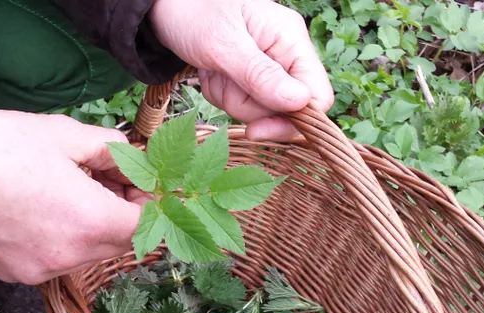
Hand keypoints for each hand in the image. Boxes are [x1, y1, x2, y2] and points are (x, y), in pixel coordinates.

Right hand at [0, 109, 147, 283]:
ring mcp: (40, 271)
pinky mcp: (16, 275)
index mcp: (87, 220)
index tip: (138, 185)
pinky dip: (60, 241)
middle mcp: (68, 256)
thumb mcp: (65, 134)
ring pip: (87, 256)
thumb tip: (134, 160)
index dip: (148, 205)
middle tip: (108, 183)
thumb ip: (111, 150)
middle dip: (121, 216)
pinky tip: (40, 212)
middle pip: (118, 245)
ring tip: (69, 195)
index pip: (142, 226)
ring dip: (91, 230)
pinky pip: (55, 261)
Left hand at [149, 0, 332, 140]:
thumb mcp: (224, 44)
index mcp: (291, 40)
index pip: (317, 95)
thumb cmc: (193, 13)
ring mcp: (267, 68)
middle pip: (285, 110)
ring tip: (213, 70)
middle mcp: (285, 55)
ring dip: (229, 97)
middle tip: (223, 78)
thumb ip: (260, 75)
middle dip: (248, 105)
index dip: (293, 121)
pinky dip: (220, 94)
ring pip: (258, 111)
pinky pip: (240, 105)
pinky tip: (210, 73)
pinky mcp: (248, 79)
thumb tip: (299, 102)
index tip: (257, 129)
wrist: (165, 9)